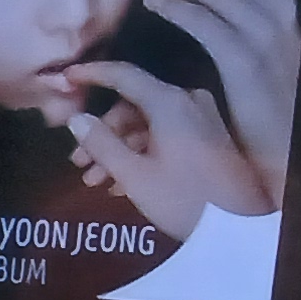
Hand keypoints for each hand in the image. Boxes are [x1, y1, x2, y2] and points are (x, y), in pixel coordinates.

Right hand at [61, 58, 271, 241]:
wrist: (235, 224)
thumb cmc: (182, 198)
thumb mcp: (133, 174)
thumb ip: (100, 143)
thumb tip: (75, 120)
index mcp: (170, 103)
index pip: (123, 75)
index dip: (91, 74)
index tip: (65, 78)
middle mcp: (187, 101)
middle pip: (133, 105)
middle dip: (102, 133)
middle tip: (78, 161)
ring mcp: (200, 118)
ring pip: (146, 123)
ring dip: (117, 149)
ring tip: (94, 180)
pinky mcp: (206, 136)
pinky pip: (164, 134)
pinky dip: (140, 153)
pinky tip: (120, 183)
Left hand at [146, 0, 300, 212]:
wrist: (284, 147)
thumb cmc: (265, 104)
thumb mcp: (261, 50)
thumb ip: (242, 17)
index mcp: (287, 1)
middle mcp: (282, 7)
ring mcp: (265, 31)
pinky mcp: (244, 58)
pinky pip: (200, 16)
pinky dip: (173, 5)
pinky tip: (157, 7)